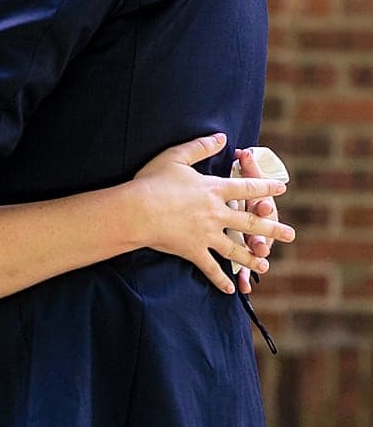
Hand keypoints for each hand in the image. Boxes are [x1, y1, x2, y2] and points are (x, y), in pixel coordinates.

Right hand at [130, 133, 292, 293]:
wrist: (137, 210)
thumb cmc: (153, 181)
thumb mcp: (175, 157)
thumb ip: (200, 147)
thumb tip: (221, 137)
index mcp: (213, 189)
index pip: (246, 187)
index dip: (265, 187)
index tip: (281, 189)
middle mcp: (216, 213)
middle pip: (250, 222)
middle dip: (272, 228)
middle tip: (290, 234)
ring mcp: (207, 234)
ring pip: (236, 248)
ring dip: (253, 257)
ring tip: (266, 264)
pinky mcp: (194, 250)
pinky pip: (211, 268)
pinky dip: (221, 280)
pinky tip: (230, 290)